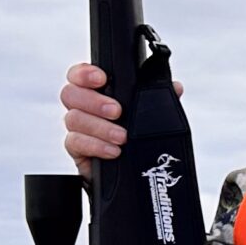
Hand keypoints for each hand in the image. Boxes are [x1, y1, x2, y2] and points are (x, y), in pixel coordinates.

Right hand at [62, 62, 183, 167]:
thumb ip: (158, 99)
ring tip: (122, 137)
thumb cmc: (134, 135)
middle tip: (117, 111)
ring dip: (100, 127)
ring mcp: (78, 128)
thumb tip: (175, 88)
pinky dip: (96, 146)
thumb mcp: (148, 115)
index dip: (85, 73)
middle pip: (70, 94)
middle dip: (94, 101)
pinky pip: (75, 142)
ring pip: (73, 119)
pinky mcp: (77, 149)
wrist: (128, 171)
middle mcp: (83, 107)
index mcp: (97, 92)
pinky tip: (113, 151)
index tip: (102, 79)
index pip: (79, 74)